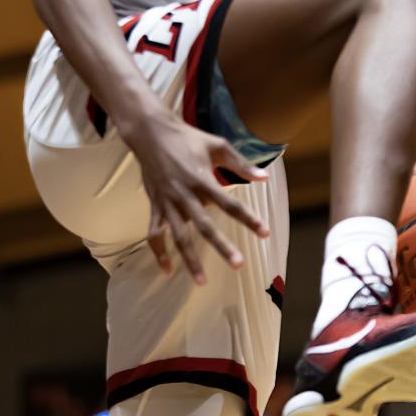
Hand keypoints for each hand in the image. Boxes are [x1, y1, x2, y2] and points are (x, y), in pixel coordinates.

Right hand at [122, 109, 270, 284]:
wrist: (151, 133)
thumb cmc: (188, 138)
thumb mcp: (217, 145)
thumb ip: (241, 163)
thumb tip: (264, 178)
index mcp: (201, 179)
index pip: (229, 204)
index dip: (248, 219)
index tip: (264, 233)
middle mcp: (184, 194)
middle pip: (204, 225)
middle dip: (221, 246)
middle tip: (238, 264)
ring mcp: (167, 202)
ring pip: (178, 236)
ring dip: (189, 260)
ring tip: (202, 282)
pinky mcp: (155, 205)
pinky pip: (154, 233)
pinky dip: (159, 253)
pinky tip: (168, 271)